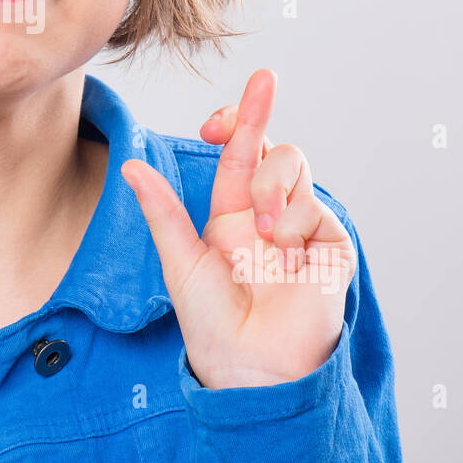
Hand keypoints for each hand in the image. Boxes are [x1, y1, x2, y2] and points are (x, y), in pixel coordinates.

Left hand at [121, 69, 354, 388]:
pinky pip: (313, 206)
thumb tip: (130, 165)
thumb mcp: (179, 260)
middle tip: (246, 105)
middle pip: (273, 147)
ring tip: (264, 231)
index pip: (240, 152)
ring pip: (294, 166)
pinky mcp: (331, 245)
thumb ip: (162, 211)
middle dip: (257, 120)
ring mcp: (303, 228)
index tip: (241, 94)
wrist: (250, 367)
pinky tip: (286, 256)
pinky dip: (294, 223)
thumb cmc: (211, 324)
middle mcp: (270, 215)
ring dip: (273, 187)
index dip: (241, 117)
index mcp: (233, 215)